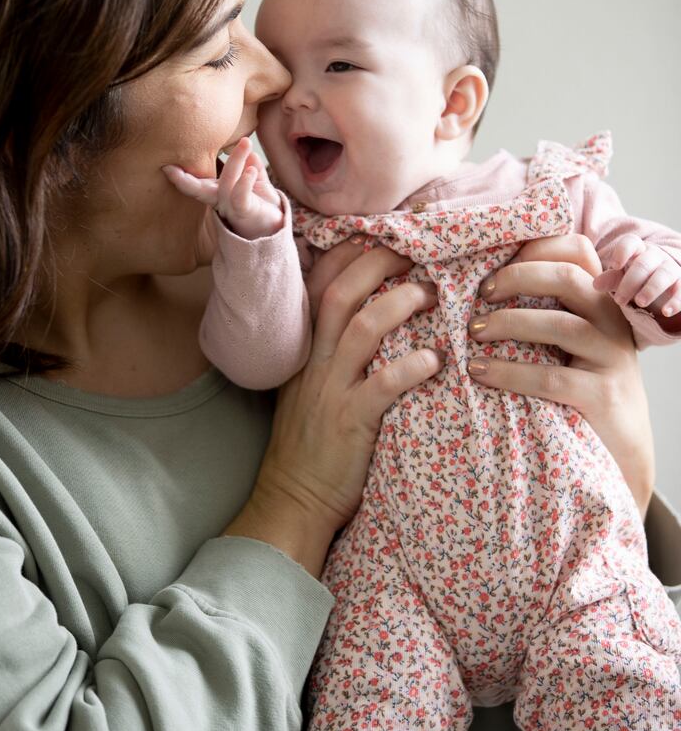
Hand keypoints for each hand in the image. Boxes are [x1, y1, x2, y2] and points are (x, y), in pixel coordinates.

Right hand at [163, 137, 283, 238]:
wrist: (275, 226)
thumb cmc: (260, 203)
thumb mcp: (255, 180)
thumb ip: (250, 164)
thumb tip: (247, 147)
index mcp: (216, 192)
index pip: (195, 183)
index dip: (179, 176)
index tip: (165, 166)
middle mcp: (218, 201)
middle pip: (198, 188)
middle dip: (183, 179)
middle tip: (173, 163)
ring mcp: (230, 208)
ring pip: (226, 183)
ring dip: (236, 160)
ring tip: (245, 142)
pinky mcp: (244, 212)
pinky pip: (240, 197)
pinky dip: (245, 182)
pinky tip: (251, 170)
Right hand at [226, 245, 441, 575]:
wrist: (293, 500)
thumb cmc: (313, 445)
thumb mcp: (312, 387)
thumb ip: (333, 351)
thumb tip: (376, 315)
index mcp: (306, 350)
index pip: (320, 284)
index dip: (350, 252)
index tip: (383, 230)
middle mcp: (315, 362)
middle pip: (341, 293)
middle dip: (379, 262)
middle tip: (417, 246)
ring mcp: (331, 390)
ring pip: (362, 328)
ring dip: (399, 303)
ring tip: (432, 293)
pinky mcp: (351, 422)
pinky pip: (382, 386)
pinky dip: (411, 367)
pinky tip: (437, 360)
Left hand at [467, 234, 654, 514]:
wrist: (619, 452)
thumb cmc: (578, 388)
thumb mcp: (566, 343)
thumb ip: (542, 309)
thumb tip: (479, 282)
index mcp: (600, 300)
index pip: (577, 250)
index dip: (534, 248)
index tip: (492, 265)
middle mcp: (611, 322)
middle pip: (567, 277)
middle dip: (516, 278)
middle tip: (479, 295)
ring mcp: (612, 358)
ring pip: (558, 324)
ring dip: (508, 323)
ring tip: (472, 333)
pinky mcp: (603, 395)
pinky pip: (551, 376)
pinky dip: (509, 371)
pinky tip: (479, 372)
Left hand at [593, 235, 680, 318]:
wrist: (665, 285)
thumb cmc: (637, 279)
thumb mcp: (622, 278)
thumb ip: (610, 279)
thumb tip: (596, 284)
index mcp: (638, 251)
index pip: (631, 243)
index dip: (623, 251)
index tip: (614, 265)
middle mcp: (656, 257)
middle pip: (644, 263)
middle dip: (631, 281)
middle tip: (619, 300)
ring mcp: (672, 269)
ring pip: (664, 274)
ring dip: (652, 289)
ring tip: (640, 303)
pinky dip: (675, 301)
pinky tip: (666, 312)